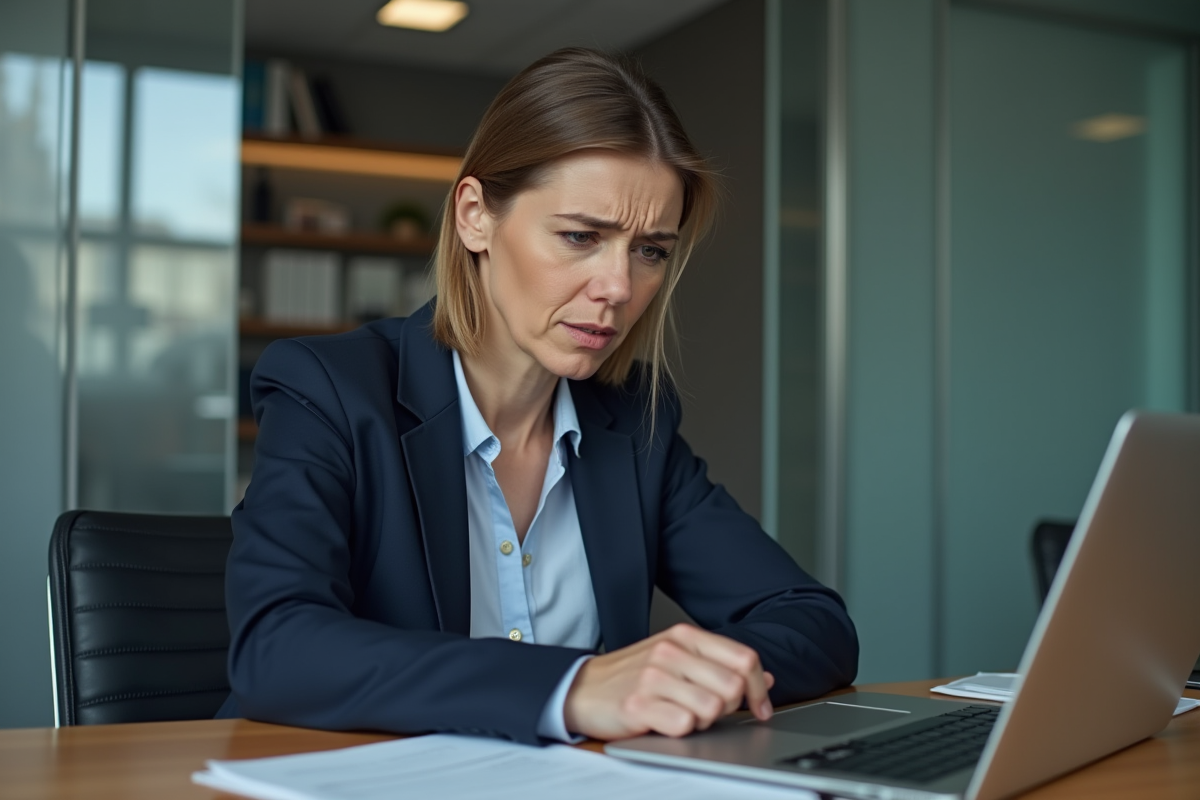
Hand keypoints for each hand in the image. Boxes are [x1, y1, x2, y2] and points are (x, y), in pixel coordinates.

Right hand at [562, 623, 774, 740]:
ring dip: (704, 721)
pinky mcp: (638, 704)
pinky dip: (682, 730)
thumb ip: (720, 665)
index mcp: (685, 636)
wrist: (582, 688)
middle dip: (729, 708)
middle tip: (710, 712)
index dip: (758, 689)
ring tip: (683, 715)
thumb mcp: (678, 659)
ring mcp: (653, 677)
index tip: (759, 708)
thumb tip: (764, 680)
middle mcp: (671, 651)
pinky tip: (666, 722)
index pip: (744, 658)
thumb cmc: (633, 675)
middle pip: (733, 686)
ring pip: (712, 708)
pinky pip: (684, 724)